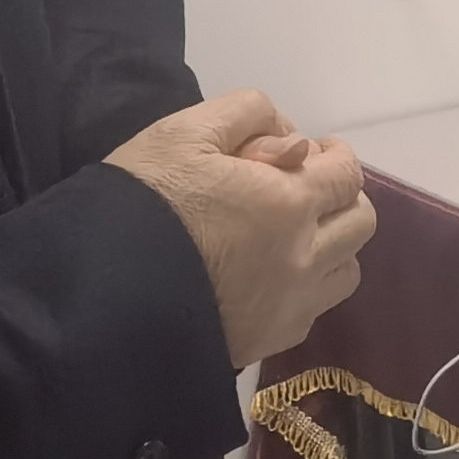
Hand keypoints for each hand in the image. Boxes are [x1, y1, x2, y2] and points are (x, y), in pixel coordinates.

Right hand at [114, 90, 375, 368]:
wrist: (98, 297)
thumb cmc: (141, 204)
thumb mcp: (183, 133)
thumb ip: (246, 115)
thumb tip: (290, 137)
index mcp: (289, 203)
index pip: (347, 174)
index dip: (335, 157)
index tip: (312, 153)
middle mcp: (305, 259)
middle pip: (360, 223)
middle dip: (339, 198)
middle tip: (302, 191)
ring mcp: (290, 307)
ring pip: (346, 271)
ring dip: (331, 246)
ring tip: (289, 237)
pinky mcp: (267, 343)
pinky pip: (312, 312)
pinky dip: (305, 289)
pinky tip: (266, 277)